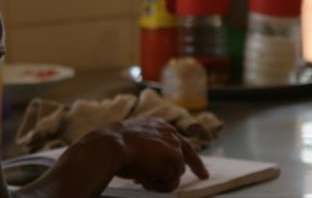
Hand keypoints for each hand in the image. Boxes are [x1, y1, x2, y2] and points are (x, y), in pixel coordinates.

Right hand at [76, 118, 208, 191]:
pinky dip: (158, 186)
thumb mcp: (130, 141)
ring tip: (139, 177)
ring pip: (174, 173)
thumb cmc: (111, 145)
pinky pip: (171, 183)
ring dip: (158, 180)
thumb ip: (145, 148)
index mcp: (159, 126)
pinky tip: (143, 179)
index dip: (191, 156)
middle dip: (179, 171)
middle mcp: (170, 133)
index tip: (202, 170)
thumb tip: (147, 167)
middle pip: (184, 158)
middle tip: (192, 177)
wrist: (110, 145)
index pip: (179, 141)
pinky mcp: (175, 160)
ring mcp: (174, 146)